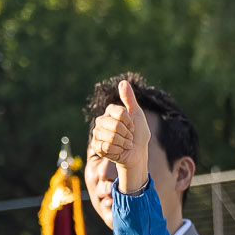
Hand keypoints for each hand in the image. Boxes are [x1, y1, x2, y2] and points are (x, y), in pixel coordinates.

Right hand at [89, 79, 153, 196]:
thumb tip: (123, 82)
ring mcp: (97, 134)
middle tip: (129, 137)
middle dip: (127, 134)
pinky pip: (107, 147)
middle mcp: (101, 121)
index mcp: (110, 112)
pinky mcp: (96, 146)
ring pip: (111, 137)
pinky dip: (117, 150)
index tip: (133, 126)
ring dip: (123, 143)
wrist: (137, 153)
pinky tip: (118, 150)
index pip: (120, 113)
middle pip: (116, 125)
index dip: (130, 122)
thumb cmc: (138, 134)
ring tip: (124, 144)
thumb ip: (129, 99)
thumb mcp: (137, 114)